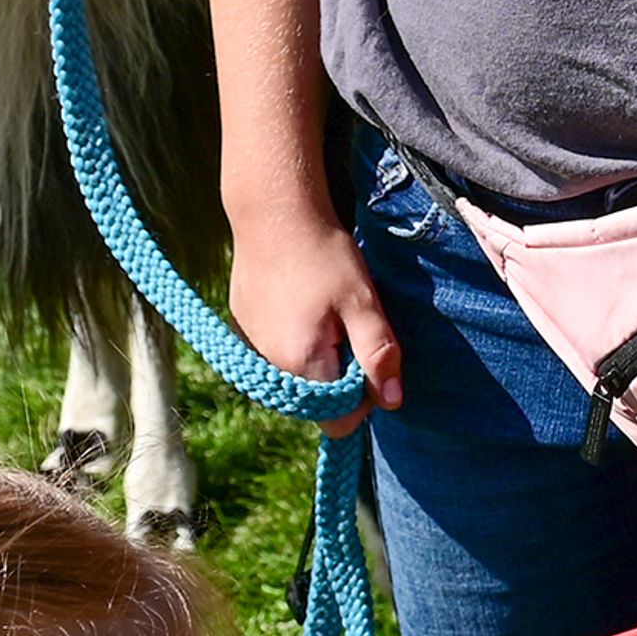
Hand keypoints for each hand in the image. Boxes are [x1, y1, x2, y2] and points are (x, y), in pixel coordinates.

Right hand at [227, 199, 402, 415]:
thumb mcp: (363, 303)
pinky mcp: (242, 333)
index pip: (340, 421)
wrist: (273, 214)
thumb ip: (379, 355)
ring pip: (298, 379)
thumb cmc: (324, 256)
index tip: (370, 354)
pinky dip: (296, 342)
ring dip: (319, 359)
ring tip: (325, 312)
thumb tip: (394, 402)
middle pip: (318, 403)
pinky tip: (303, 306)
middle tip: (349, 326)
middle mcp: (270, 369)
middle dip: (342, 377)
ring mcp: (251, 351)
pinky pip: (277, 357)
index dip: (365, 398)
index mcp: (303, 367)